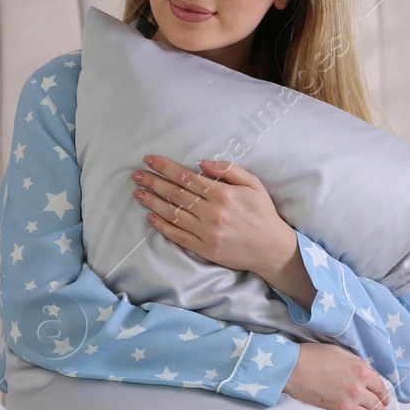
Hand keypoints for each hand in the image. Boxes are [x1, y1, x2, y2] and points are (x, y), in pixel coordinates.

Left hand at [132, 155, 294, 281]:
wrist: (272, 249)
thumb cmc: (263, 213)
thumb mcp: (253, 184)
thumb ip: (229, 170)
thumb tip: (202, 163)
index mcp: (223, 194)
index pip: (187, 178)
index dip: (166, 168)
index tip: (150, 160)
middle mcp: (212, 213)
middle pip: (175, 194)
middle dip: (154, 182)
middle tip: (137, 174)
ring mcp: (207, 233)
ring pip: (173, 214)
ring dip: (153, 202)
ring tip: (138, 192)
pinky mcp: (204, 249)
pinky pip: (178, 236)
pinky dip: (162, 226)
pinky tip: (151, 217)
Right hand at [283, 343, 391, 409]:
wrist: (294, 369)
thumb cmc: (313, 356)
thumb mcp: (340, 353)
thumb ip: (355, 364)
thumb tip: (363, 373)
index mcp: (361, 369)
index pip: (380, 384)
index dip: (384, 392)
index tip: (384, 397)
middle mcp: (360, 385)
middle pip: (377, 399)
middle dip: (382, 406)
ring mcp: (351, 399)